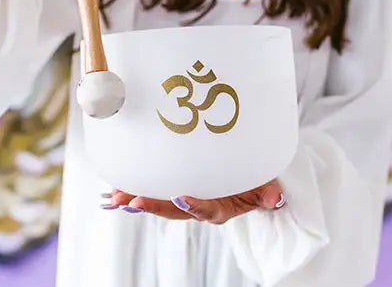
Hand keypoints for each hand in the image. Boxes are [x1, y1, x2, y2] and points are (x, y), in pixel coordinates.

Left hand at [101, 180, 285, 224]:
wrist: (248, 182)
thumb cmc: (254, 181)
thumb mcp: (265, 186)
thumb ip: (267, 191)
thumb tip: (275, 197)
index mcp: (221, 208)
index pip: (207, 210)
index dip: (194, 206)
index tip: (181, 197)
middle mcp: (199, 207)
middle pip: (174, 210)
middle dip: (153, 206)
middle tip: (132, 202)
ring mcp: (185, 200)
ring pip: (160, 203)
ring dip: (138, 200)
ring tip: (115, 198)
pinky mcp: (174, 191)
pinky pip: (154, 191)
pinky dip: (136, 189)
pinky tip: (116, 187)